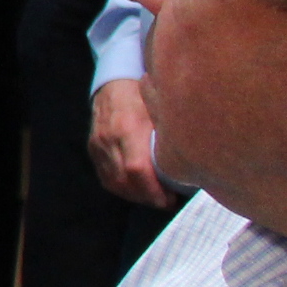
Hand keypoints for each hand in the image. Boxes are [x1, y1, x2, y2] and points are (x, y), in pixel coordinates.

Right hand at [88, 76, 171, 207]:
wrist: (113, 84)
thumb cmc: (143, 95)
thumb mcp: (159, 109)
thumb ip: (169, 134)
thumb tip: (193, 161)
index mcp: (128, 127)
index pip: (137, 169)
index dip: (153, 190)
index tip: (170, 199)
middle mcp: (109, 139)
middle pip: (125, 181)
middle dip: (147, 197)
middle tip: (167, 202)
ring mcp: (98, 145)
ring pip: (114, 183)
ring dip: (135, 196)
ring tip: (154, 198)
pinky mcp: (93, 149)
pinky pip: (105, 178)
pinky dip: (122, 188)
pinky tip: (138, 190)